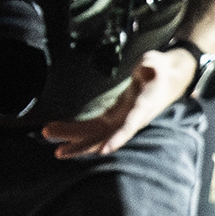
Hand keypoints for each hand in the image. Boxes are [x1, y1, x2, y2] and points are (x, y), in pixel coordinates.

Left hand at [41, 44, 198, 161]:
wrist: (167, 78)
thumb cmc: (161, 69)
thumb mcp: (158, 64)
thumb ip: (151, 67)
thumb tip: (147, 69)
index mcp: (142, 108)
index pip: (128, 126)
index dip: (117, 138)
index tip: (104, 150)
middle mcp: (129, 120)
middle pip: (104, 138)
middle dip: (82, 145)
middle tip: (59, 151)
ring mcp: (120, 120)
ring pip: (94, 134)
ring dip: (71, 136)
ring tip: (47, 134)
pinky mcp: (113, 118)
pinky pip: (92, 127)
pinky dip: (75, 130)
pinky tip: (57, 130)